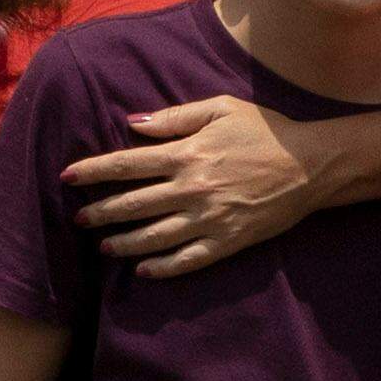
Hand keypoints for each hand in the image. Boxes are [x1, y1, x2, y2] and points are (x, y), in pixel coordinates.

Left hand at [63, 94, 318, 279]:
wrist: (311, 165)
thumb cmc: (266, 130)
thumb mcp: (221, 108)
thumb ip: (175, 117)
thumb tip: (134, 123)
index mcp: (187, 154)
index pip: (127, 164)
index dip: (94, 171)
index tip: (69, 177)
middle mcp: (192, 189)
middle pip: (133, 205)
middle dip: (100, 213)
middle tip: (79, 220)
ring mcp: (209, 219)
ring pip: (154, 237)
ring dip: (124, 243)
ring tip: (104, 247)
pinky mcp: (228, 241)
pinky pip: (188, 260)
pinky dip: (163, 268)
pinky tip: (143, 271)